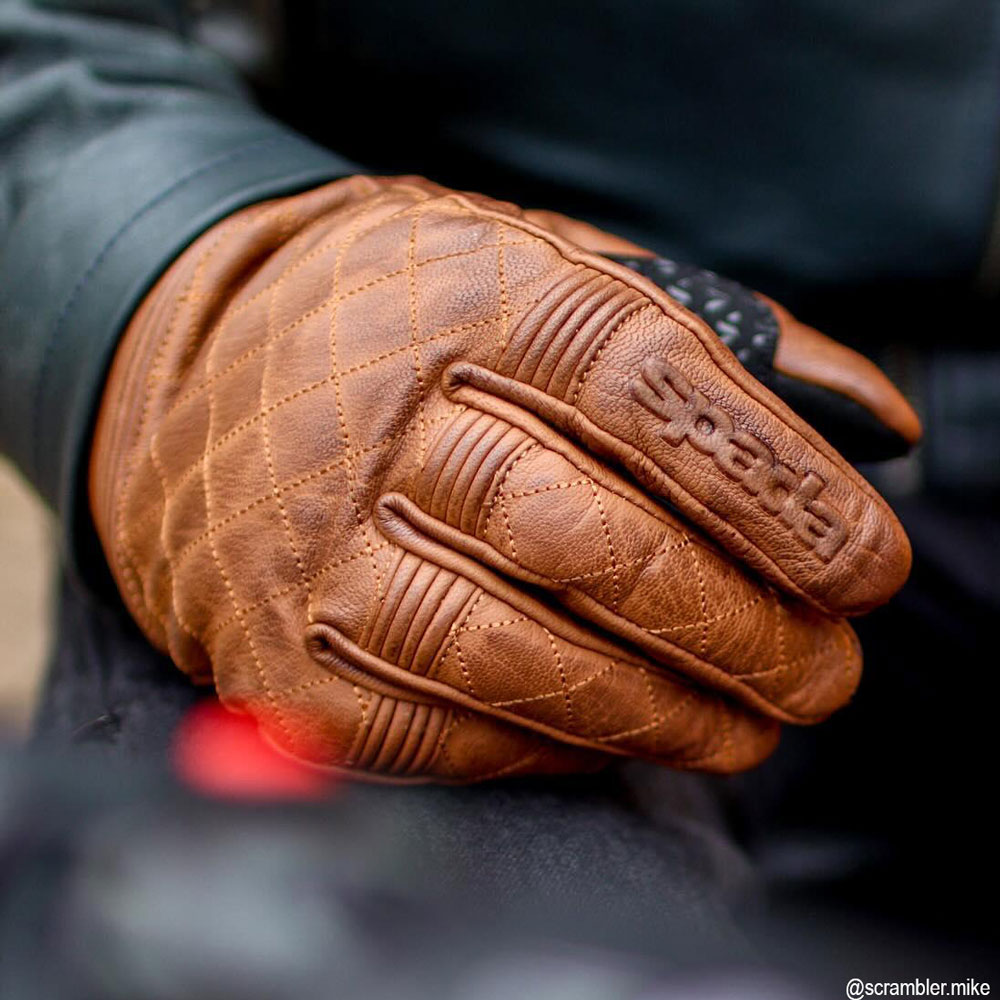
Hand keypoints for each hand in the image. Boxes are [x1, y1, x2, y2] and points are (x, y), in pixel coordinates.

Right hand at [90, 176, 915, 780]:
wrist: (193, 376)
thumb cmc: (397, 319)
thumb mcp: (537, 263)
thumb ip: (709, 331)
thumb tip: (870, 420)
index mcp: (470, 296)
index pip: (652, 391)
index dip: (775, 488)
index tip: (863, 564)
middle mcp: (382, 420)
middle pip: (594, 542)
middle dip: (737, 625)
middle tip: (825, 673)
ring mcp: (315, 548)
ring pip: (519, 651)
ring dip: (660, 708)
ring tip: (750, 727)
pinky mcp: (281, 656)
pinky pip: (440, 723)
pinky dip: (552, 743)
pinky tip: (620, 734)